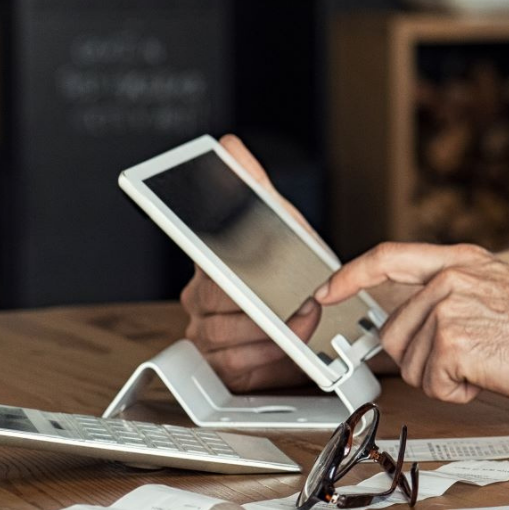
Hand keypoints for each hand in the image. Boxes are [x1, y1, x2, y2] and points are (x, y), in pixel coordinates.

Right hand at [179, 134, 323, 391]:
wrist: (309, 316)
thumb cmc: (289, 269)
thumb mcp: (280, 222)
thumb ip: (255, 186)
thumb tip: (228, 145)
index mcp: (208, 260)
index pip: (199, 253)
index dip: (212, 258)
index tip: (229, 267)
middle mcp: (200, 296)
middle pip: (218, 299)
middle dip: (264, 301)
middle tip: (300, 298)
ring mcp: (205, 331)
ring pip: (225, 333)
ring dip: (271, 330)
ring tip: (301, 320)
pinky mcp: (219, 364)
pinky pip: (234, 363)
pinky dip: (266, 355)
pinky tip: (284, 345)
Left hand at [316, 243, 508, 403]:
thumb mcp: (496, 288)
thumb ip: (450, 293)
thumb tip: (410, 320)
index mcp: (460, 261)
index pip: (387, 258)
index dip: (349, 276)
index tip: (326, 292)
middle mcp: (449, 279)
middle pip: (395, 333)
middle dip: (423, 359)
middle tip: (468, 357)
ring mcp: (447, 309)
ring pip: (412, 364)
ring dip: (445, 377)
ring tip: (487, 362)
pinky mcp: (451, 343)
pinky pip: (432, 385)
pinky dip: (459, 392)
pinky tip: (489, 375)